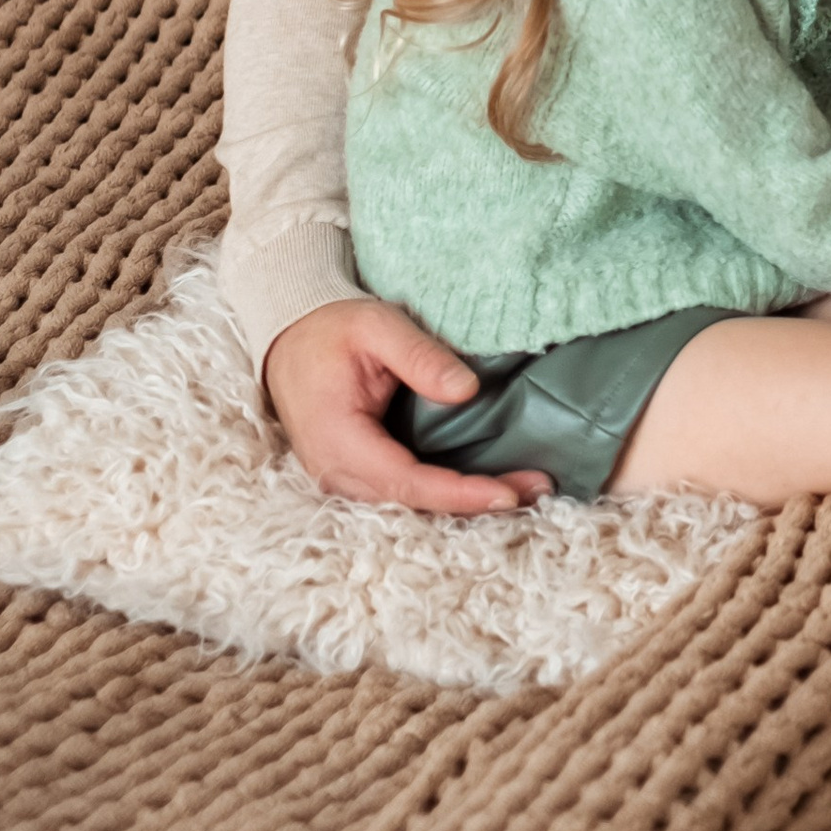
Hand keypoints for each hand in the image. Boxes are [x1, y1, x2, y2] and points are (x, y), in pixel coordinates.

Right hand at [263, 297, 551, 512]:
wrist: (292, 336)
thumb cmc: (333, 329)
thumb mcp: (376, 326)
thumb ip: (420, 357)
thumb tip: (467, 390)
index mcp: (338, 440)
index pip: (405, 481)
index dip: (458, 493)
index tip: (506, 494)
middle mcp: (337, 472)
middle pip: (413, 502)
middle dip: (475, 502)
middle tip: (538, 489)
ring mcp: (344, 477)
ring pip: (410, 503)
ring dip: (465, 501)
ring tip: (525, 490)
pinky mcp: (358, 471)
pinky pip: (404, 491)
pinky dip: (445, 491)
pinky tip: (486, 483)